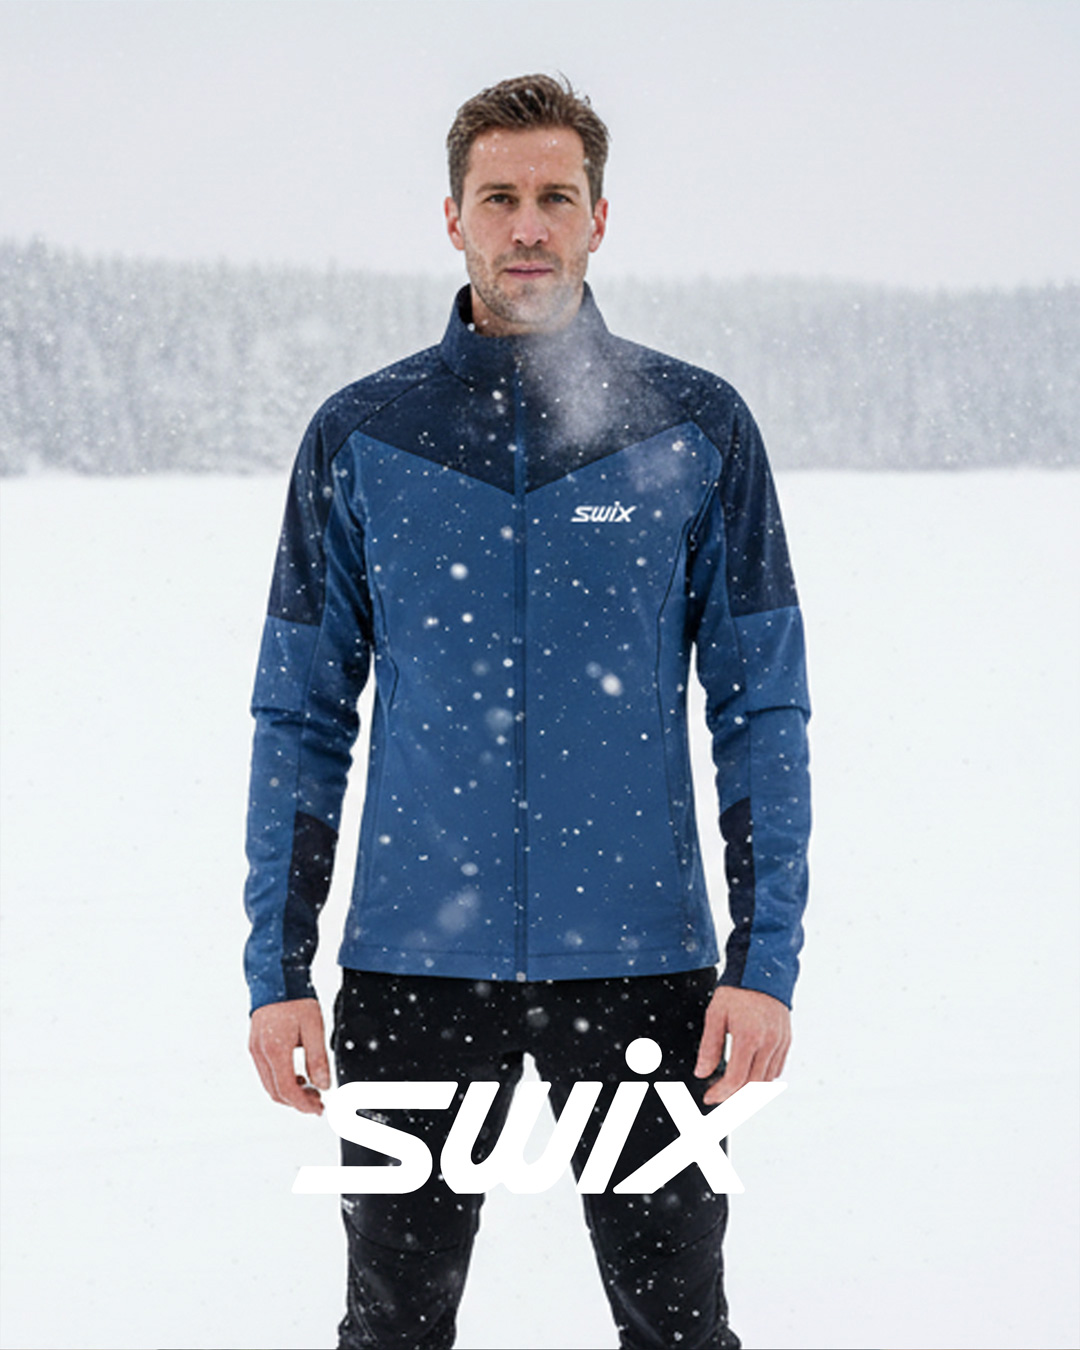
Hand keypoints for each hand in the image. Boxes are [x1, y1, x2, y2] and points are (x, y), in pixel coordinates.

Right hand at [249, 997, 330, 1114]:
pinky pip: (266, 1072)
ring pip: (269, 1084)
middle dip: (297, 1102)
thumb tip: (324, 1085)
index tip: (319, 1108)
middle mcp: (260, 1053)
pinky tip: (298, 1075)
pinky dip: (281, 1080)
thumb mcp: (314, 1027)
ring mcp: (255, 1049)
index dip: (303, 1104)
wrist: (276, 977)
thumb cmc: (296, 999)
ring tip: (311, 1089)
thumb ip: (318, 1058)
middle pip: (276, 1092)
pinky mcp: (254, 1045)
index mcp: (275, 1050)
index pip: (287, 1090)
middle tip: (318, 1102)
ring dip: (289, 1092)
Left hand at [694, 986, 790, 1105]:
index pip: (736, 1079)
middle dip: (735, 1097)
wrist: (762, 971)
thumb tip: (702, 1072)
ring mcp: (780, 1042)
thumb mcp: (715, 1015)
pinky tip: (750, 1076)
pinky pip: (776, 1068)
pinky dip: (763, 1078)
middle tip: (719, 1098)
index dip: (721, 1093)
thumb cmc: (736, 991)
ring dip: (749, 1090)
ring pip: (766, 1080)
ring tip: (732, 1091)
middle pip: (753, 1085)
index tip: (709, 1097)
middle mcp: (768, 1042)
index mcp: (748, 1036)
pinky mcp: (786, 1040)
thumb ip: (709, 1046)